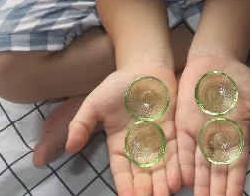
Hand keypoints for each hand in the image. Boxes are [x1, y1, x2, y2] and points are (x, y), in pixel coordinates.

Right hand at [65, 64, 181, 195]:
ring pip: (160, 167)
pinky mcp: (174, 131)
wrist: (145, 66)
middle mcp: (139, 146)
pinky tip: (179, 179)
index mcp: (119, 143)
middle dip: (146, 189)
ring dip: (162, 183)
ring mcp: (157, 139)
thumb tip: (70, 147)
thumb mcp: (94, 103)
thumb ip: (81, 124)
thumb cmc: (118, 84)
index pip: (121, 171)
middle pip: (142, 174)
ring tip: (164, 195)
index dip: (125, 185)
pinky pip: (176, 152)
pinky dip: (178, 167)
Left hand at [176, 53, 249, 195]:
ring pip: (199, 165)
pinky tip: (183, 181)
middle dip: (216, 190)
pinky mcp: (184, 124)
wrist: (214, 60)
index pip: (237, 165)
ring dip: (200, 184)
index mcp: (237, 135)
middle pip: (217, 171)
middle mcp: (217, 139)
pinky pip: (182, 148)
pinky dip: (182, 164)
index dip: (235, 183)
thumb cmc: (238, 78)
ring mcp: (199, 133)